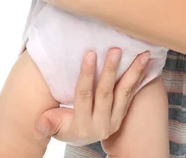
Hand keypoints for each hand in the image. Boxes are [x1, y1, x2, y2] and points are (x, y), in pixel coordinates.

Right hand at [35, 48, 150, 144]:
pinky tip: (146, 63)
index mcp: (82, 125)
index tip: (90, 53)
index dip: (87, 74)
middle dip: (110, 70)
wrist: (86, 137)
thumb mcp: (56, 126)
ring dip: (134, 72)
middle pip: (106, 93)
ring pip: (124, 93)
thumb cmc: (66, 125)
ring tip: (143, 54)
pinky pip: (131, 94)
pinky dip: (139, 77)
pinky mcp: (123, 114)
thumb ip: (49, 123)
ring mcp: (115, 119)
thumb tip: (40, 122)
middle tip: (115, 49)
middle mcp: (101, 123)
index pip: (84, 95)